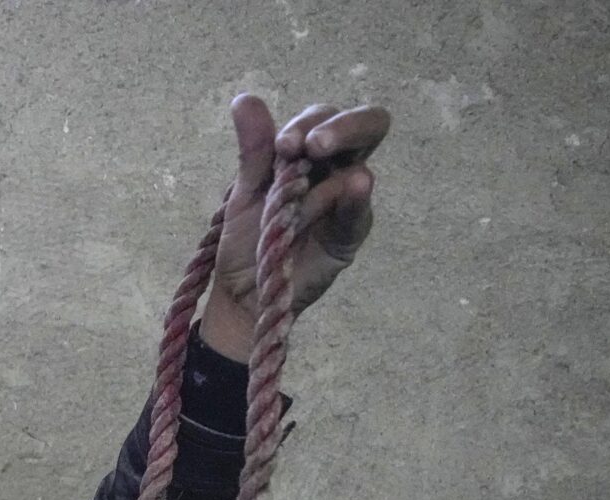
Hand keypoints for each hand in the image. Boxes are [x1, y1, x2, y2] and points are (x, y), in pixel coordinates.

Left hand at [199, 95, 387, 361]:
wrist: (244, 290)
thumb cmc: (250, 237)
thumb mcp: (246, 189)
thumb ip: (254, 149)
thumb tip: (245, 99)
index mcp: (312, 153)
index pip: (325, 118)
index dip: (309, 122)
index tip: (283, 144)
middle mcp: (337, 170)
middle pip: (365, 127)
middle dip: (342, 126)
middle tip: (312, 143)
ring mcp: (347, 202)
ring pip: (360, 165)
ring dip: (342, 152)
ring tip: (318, 153)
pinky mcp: (349, 236)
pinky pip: (358, 212)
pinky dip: (355, 197)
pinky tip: (354, 182)